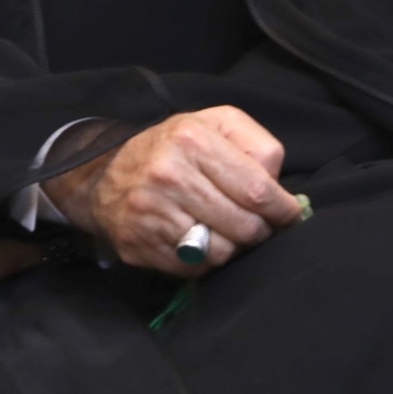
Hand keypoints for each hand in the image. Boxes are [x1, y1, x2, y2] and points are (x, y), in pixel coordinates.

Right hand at [40, 106, 301, 277]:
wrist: (104, 175)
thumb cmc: (173, 148)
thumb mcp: (216, 124)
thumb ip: (257, 145)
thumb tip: (280, 190)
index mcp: (192, 139)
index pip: (257, 190)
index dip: (282, 209)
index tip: (288, 214)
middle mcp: (169, 174)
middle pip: (244, 226)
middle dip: (260, 231)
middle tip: (256, 224)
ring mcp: (151, 213)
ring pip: (222, 253)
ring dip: (233, 247)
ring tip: (226, 230)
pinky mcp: (139, 245)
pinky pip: (195, 269)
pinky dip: (205, 260)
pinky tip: (200, 240)